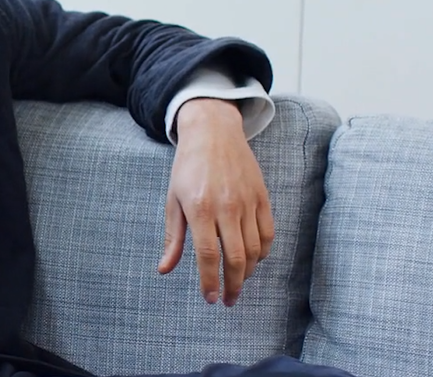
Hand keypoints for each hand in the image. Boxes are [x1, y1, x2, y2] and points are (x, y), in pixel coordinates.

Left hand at [158, 98, 273, 305]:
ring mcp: (247, 202)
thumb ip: (173, 238)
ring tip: (239, 283)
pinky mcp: (262, 197)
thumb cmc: (188, 168)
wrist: (213, 132)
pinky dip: (263, 252)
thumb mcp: (173, 200)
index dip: (211, 282)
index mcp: (200, 208)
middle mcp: (227, 206)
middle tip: (228, 300)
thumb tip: (165, 269)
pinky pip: (268, 233)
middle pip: (236, 258)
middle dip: (233, 285)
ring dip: (248, 273)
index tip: (211, 298)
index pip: (209, 255)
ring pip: (255, 249)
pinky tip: (254, 260)